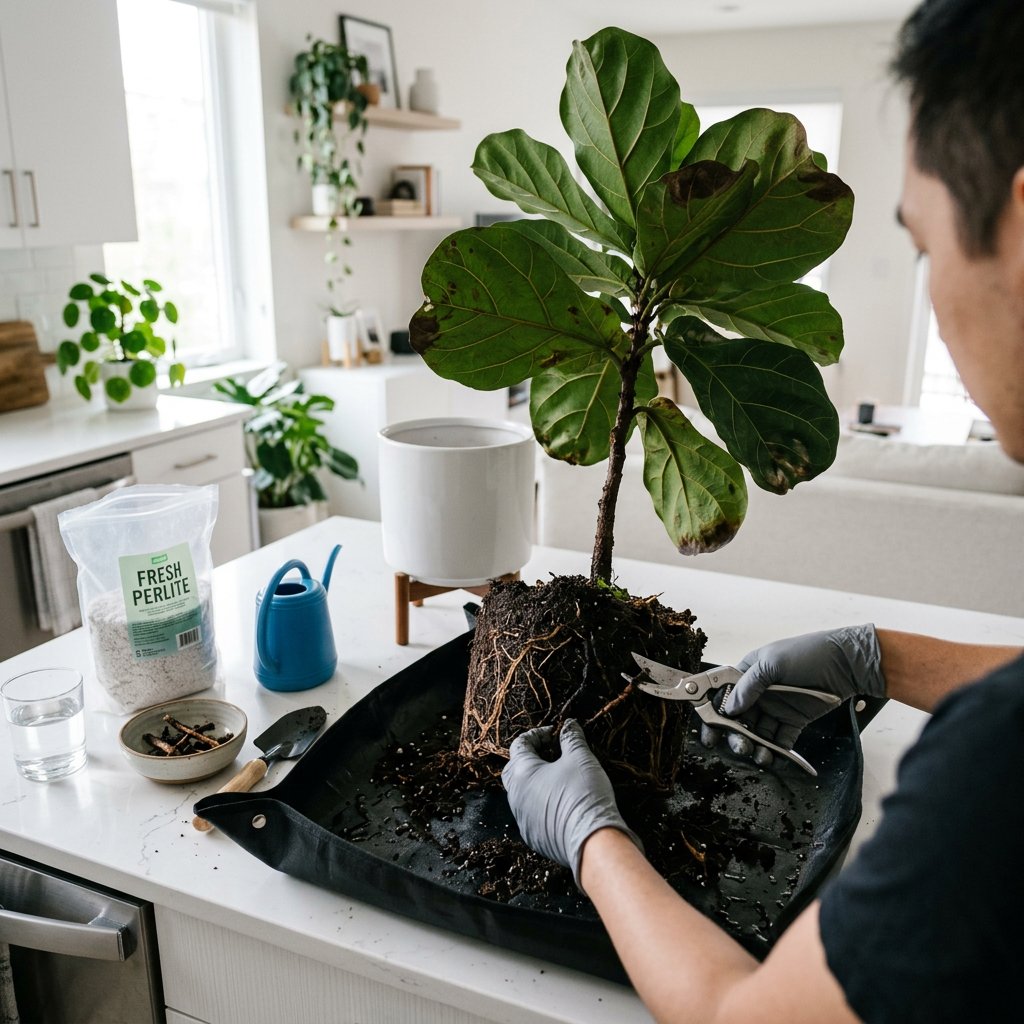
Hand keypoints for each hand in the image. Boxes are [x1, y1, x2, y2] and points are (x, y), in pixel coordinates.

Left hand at [501, 719, 642, 887]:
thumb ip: (572, 738)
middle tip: (550, 753)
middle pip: (514, 769)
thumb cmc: (583, 794)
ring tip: (558, 777)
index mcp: (522, 773)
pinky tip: (561, 803)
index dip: (536, 734)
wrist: (591, 841)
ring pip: (522, 794)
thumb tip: (569, 725)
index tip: (554, 733)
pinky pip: (532, 815)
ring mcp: (522, 819)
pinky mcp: (533, 837)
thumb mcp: (580, 758)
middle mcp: (515, 796)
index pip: (520, 744)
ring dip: (535, 782)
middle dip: (530, 758)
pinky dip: (542, 804)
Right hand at [701, 624, 885, 765]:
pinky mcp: (793, 721)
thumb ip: (748, 685)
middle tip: (740, 746)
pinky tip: (773, 757)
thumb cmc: (808, 654)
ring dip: (755, 746)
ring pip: (757, 732)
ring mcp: (776, 708)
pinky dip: (775, 751)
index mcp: (748, 674)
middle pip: (739, 719)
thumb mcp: (772, 663)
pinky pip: (780, 740)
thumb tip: (728, 707)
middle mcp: (759, 693)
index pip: (724, 696)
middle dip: (736, 735)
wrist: (846, 664)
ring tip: (759, 756)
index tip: (710, 733)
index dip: (714, 714)